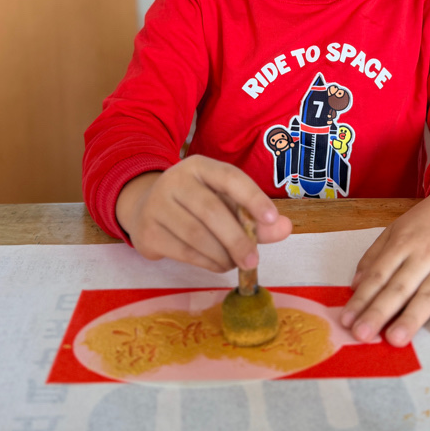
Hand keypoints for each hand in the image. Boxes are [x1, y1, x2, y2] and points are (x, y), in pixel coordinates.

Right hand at [115, 154, 292, 272]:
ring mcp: (157, 205)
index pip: (229, 177)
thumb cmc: (195, 205)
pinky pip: (183, 252)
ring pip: (196, 235)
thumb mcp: (224, 202)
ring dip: (222, 255)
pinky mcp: (147, 232)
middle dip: (237, 239)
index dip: (252, 197)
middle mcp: (175, 180)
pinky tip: (218, 264)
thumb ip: (255, 216)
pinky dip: (207, 263)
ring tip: (235, 263)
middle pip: (211, 210)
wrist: (144, 209)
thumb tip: (285, 228)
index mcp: (199, 166)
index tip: (272, 218)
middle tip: (254, 260)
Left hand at [340, 177, 429, 345]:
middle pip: (399, 286)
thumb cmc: (425, 223)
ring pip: (428, 294)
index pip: (378, 275)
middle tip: (362, 335)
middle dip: (379, 311)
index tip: (346, 320)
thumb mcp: (395, 230)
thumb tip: (355, 285)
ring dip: (412, 317)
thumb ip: (375, 255)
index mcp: (402, 243)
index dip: (361, 298)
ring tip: (395, 339)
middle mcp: (425, 253)